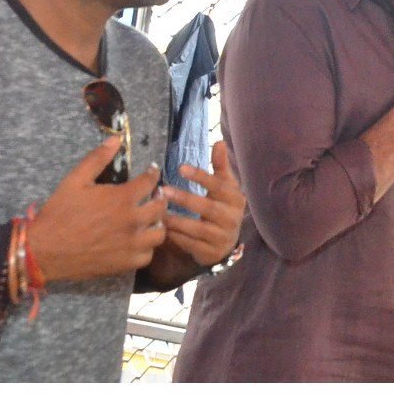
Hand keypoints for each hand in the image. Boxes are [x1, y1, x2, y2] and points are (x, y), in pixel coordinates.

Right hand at [29, 138, 167, 282]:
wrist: (42, 251)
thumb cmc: (58, 213)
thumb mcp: (74, 180)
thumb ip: (97, 158)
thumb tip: (116, 138)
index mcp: (123, 198)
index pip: (151, 181)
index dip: (153, 174)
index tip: (151, 172)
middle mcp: (133, 221)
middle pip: (161, 207)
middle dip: (158, 198)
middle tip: (152, 197)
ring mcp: (132, 244)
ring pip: (159, 232)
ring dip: (156, 224)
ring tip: (147, 220)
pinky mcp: (126, 263)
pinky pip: (148, 255)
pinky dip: (146, 248)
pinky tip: (137, 241)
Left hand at [162, 140, 245, 266]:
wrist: (225, 243)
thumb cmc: (221, 207)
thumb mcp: (224, 187)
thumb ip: (220, 166)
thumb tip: (219, 141)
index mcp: (235, 199)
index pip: (220, 186)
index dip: (202, 176)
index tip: (180, 168)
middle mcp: (232, 218)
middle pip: (208, 208)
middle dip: (185, 199)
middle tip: (162, 191)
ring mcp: (223, 236)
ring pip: (198, 229)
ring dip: (177, 220)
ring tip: (158, 213)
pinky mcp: (212, 252)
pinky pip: (191, 245)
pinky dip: (176, 237)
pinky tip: (163, 229)